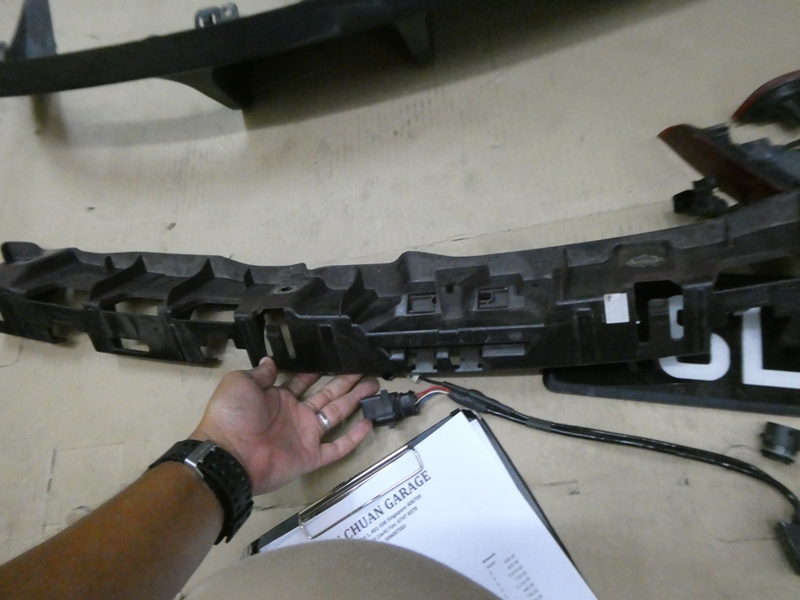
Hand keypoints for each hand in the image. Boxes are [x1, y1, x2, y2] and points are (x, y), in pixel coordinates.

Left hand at [190, 358, 377, 494]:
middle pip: (328, 395)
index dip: (320, 372)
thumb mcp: (241, 384)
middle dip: (346, 382)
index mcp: (279, 398)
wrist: (230, 456)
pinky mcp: (311, 456)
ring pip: (337, 415)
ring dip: (355, 401)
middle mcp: (296, 415)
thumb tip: (270, 360)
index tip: (337, 359)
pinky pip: (336, 447)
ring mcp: (305, 436)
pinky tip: (368, 423)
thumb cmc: (232, 416)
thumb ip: (260, 374)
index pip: (304, 382)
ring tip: (373, 387)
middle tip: (365, 371)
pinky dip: (353, 438)